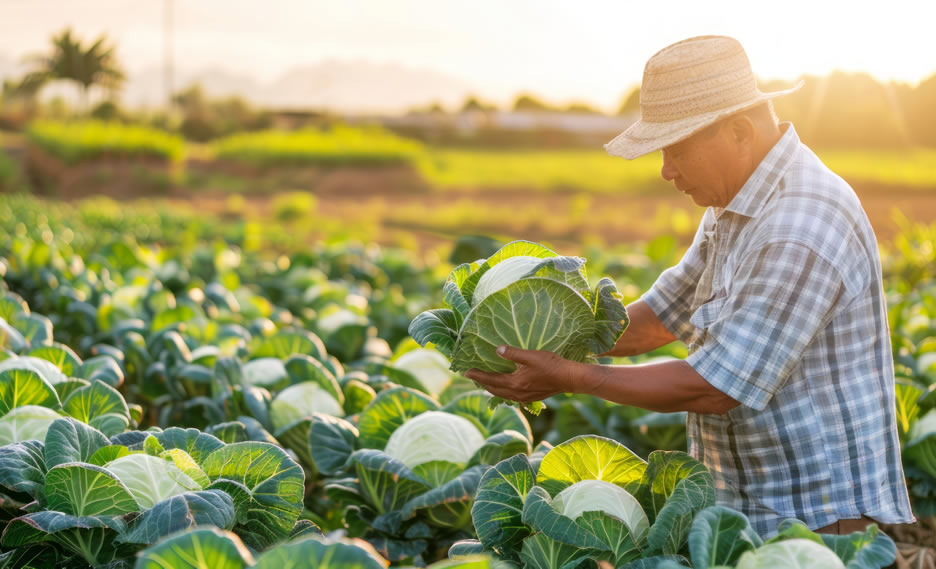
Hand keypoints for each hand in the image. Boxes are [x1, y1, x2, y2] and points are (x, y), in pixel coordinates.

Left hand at [464, 345, 584, 403]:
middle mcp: (516, 393)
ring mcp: (524, 397)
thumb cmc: (551, 365)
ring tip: (486, 381)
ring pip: (502, 394)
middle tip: (473, 376)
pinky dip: (503, 391)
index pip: (489, 380)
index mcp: (514, 383)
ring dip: (492, 388)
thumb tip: (497, 350)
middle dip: (482, 383)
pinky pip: (511, 396)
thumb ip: (513, 353)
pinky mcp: (531, 397)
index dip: (477, 376)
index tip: (466, 372)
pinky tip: (505, 386)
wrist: (569, 378)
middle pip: (494, 390)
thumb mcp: (530, 355)